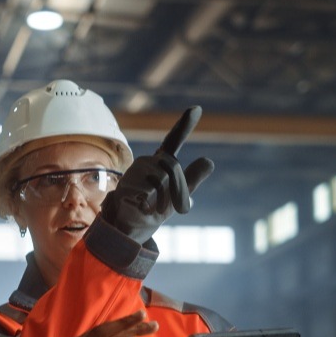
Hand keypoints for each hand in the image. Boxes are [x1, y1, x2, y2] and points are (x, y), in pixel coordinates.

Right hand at [100, 106, 214, 244]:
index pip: (174, 141)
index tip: (197, 109)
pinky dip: (150, 204)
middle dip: (177, 189)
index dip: (184, 125)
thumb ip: (193, 178)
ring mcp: (134, 172)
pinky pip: (148, 191)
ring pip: (161, 179)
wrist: (132, 227)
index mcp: (161, 162)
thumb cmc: (155, 208)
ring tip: (152, 207)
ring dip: (163, 199)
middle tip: (168, 205)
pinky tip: (142, 207)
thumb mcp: (179, 195)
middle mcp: (147, 162)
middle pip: (173, 167)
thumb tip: (209, 161)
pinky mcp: (125, 185)